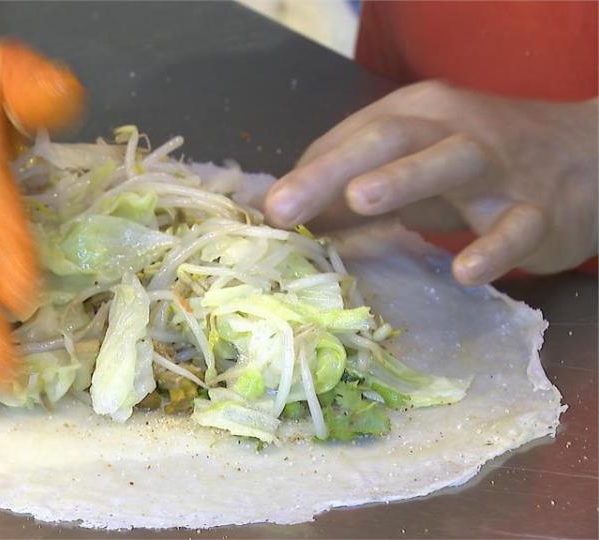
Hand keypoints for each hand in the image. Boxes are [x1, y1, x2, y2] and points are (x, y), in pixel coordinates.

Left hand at [265, 80, 596, 284]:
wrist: (585, 156)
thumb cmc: (474, 165)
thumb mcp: (408, 166)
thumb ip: (349, 187)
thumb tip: (277, 215)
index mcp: (415, 115)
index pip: (352, 138)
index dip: (306, 173)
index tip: (263, 210)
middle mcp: (453, 129)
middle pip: (389, 139)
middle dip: (331, 172)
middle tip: (283, 207)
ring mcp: (500, 167)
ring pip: (452, 162)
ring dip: (405, 179)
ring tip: (360, 200)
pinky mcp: (541, 208)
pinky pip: (517, 225)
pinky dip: (493, 247)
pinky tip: (465, 270)